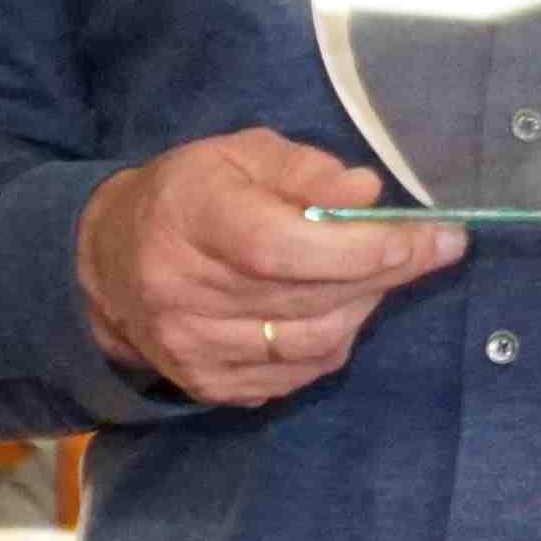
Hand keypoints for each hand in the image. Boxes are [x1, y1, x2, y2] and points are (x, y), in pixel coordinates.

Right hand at [78, 131, 464, 403]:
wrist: (110, 263)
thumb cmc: (190, 196)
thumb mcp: (241, 156)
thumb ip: (305, 170)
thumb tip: (366, 195)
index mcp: (190, 217)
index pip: (280, 245)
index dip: (360, 248)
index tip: (428, 237)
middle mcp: (184, 290)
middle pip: (309, 297)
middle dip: (385, 272)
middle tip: (430, 248)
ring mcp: (195, 347)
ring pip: (314, 342)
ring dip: (363, 306)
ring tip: (375, 273)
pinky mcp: (209, 385)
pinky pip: (299, 373)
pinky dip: (334, 341)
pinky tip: (335, 308)